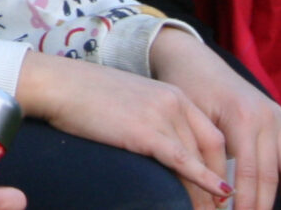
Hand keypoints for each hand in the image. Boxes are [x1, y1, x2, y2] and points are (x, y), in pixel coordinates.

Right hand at [16, 51, 228, 203]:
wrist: (58, 84)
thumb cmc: (85, 95)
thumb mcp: (131, 103)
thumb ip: (153, 121)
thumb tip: (161, 152)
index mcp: (174, 94)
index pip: (212, 135)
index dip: (220, 166)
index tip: (221, 190)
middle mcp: (174, 102)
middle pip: (212, 150)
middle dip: (219, 183)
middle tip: (219, 208)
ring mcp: (161, 115)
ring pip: (198, 160)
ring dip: (208, 192)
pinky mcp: (145, 131)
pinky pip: (182, 161)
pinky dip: (202, 180)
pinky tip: (217, 194)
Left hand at [150, 26, 280, 209]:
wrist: (193, 59)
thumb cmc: (186, 89)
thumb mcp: (192, 118)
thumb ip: (207, 151)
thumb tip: (216, 191)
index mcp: (243, 118)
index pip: (247, 172)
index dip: (244, 201)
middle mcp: (268, 118)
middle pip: (272, 174)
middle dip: (265, 206)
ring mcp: (280, 118)